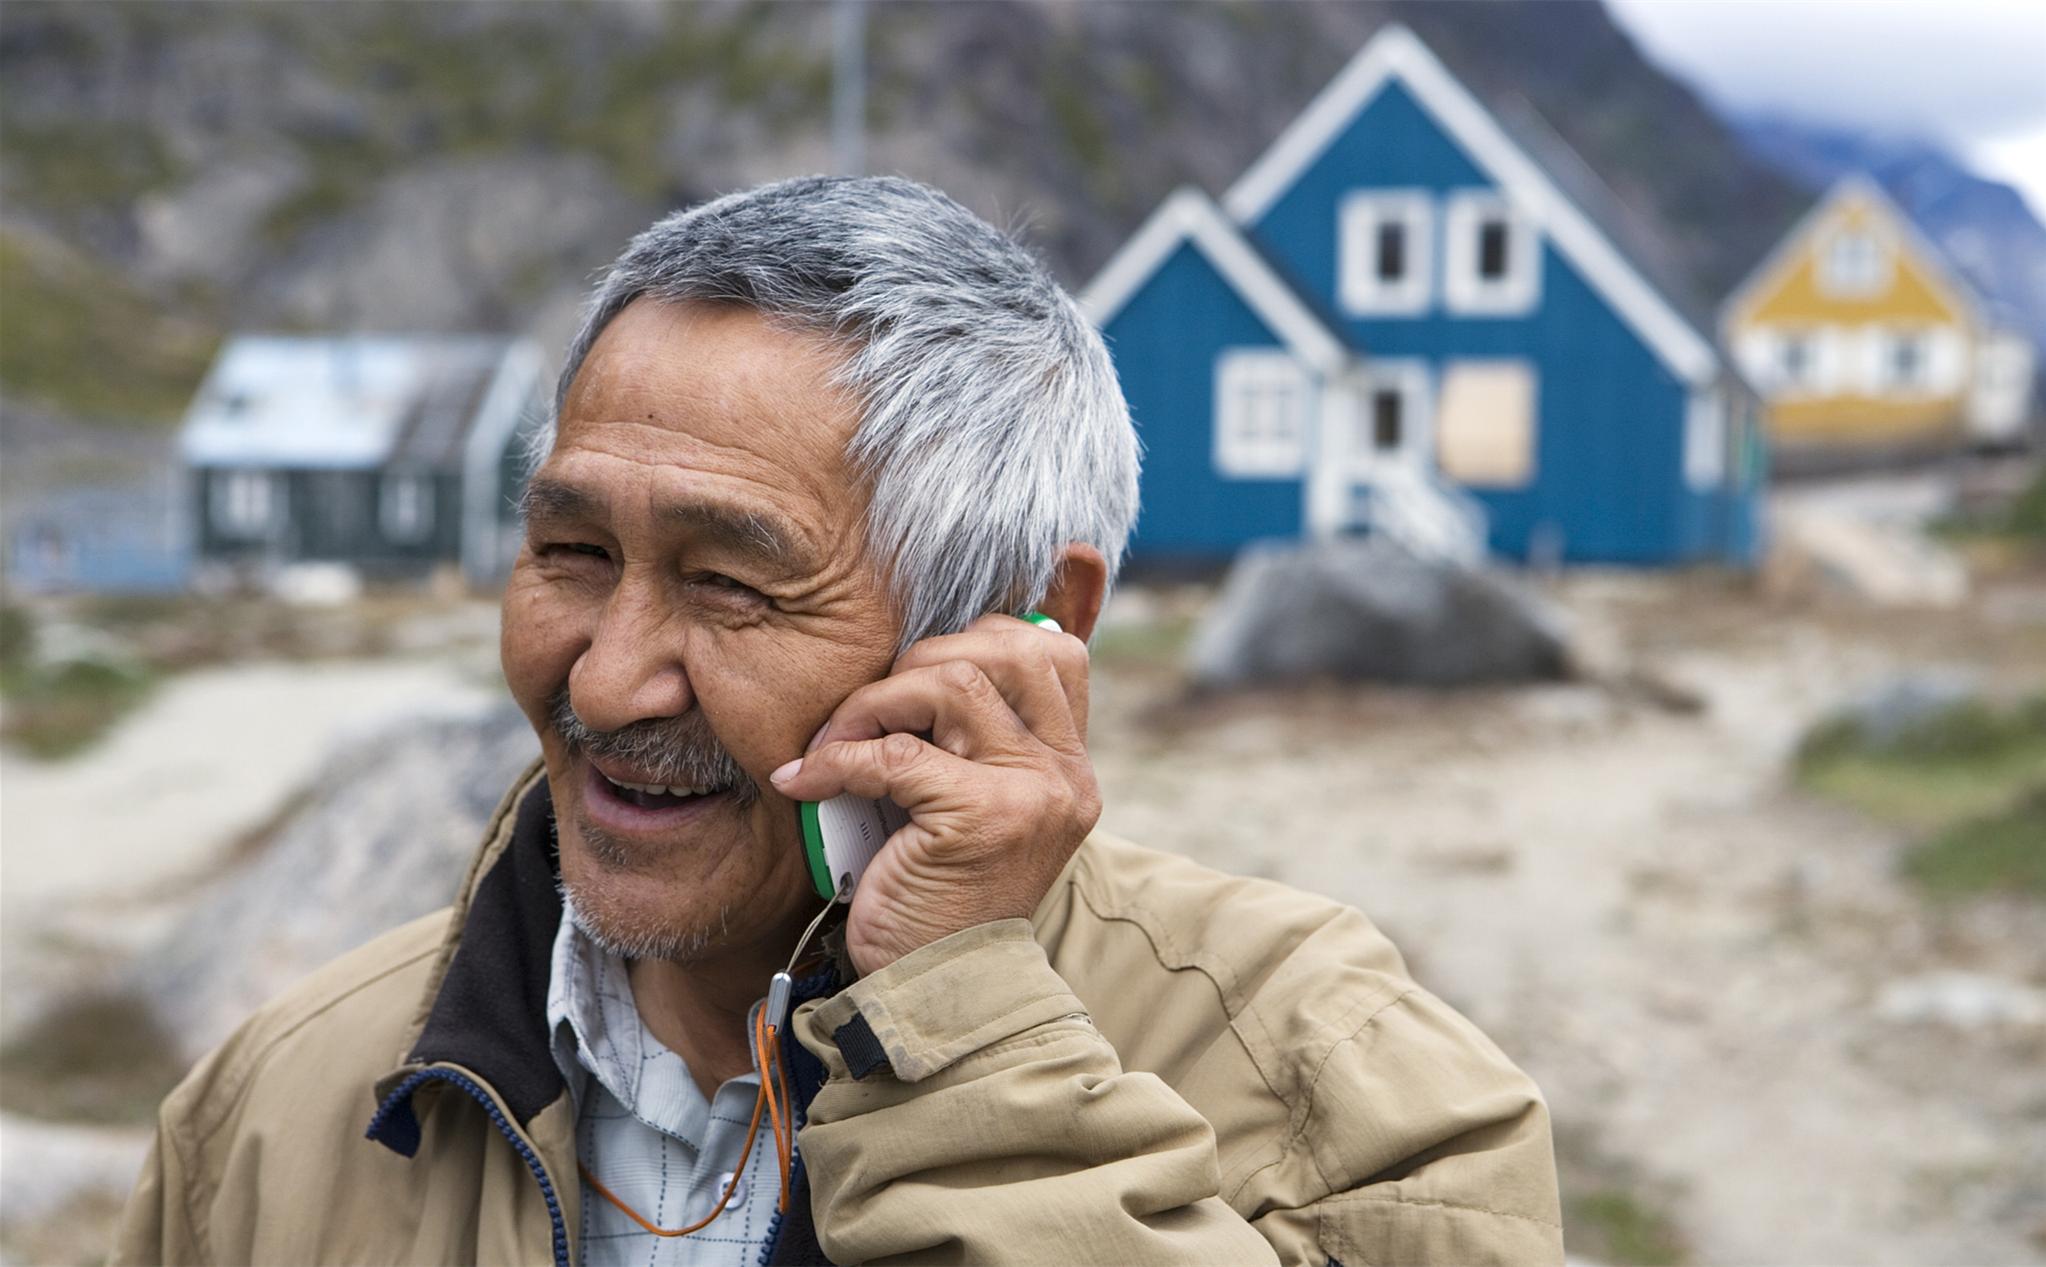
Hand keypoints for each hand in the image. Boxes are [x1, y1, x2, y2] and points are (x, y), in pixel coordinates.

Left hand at [769, 614, 1100, 975]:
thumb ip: (977, 740)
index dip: (977, 639)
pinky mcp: (979, 818)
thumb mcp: (977, 804)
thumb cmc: (942, 892)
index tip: (917, 678)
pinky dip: (835, 759)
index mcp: (1072, 765)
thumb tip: (925, 657)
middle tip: (865, 713)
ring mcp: (1030, 794)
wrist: (939, 989)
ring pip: (953, 682)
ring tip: (837, 741)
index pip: (1052, 651)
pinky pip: (893, 753)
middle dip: (916, 663)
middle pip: (1001, 650)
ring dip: (874, 701)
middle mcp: (1065, 774)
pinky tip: (806, 781)